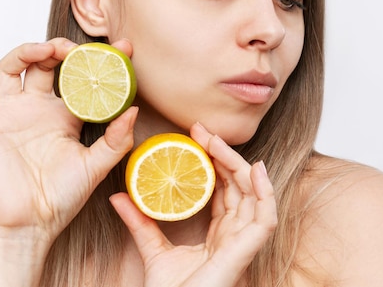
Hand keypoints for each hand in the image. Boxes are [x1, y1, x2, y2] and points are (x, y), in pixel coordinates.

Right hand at [0, 38, 137, 245]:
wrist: (31, 222)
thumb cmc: (62, 197)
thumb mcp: (97, 166)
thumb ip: (116, 139)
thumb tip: (134, 110)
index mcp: (64, 115)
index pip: (79, 77)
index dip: (97, 61)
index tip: (122, 49)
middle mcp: (37, 109)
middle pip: (43, 63)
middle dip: (58, 48)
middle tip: (74, 50)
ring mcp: (9, 114)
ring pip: (9, 69)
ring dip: (24, 52)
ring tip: (44, 50)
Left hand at [110, 122, 276, 286]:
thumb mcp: (152, 248)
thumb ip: (140, 222)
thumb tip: (117, 196)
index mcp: (219, 234)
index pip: (223, 190)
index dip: (214, 162)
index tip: (195, 137)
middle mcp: (235, 235)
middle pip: (239, 186)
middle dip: (223, 155)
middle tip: (202, 131)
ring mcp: (243, 243)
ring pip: (253, 195)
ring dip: (238, 164)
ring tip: (216, 142)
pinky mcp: (247, 252)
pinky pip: (266, 218)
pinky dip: (265, 192)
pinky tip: (255, 169)